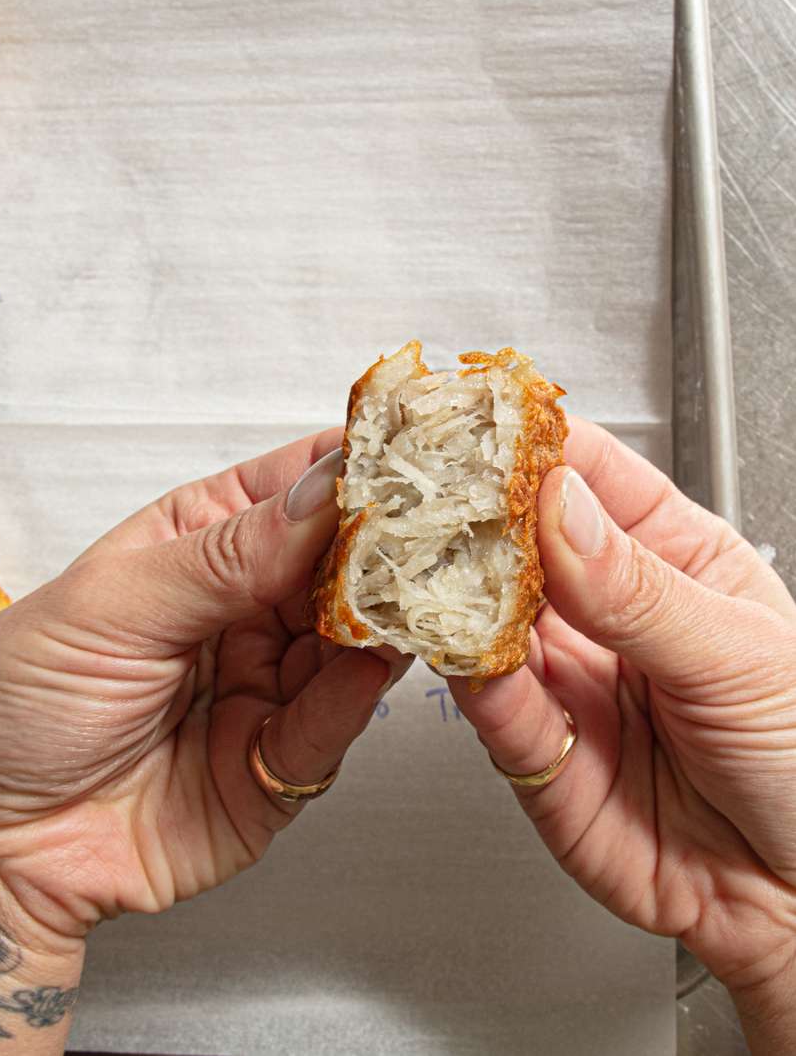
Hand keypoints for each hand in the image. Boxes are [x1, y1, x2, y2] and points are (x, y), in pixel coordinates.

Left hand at [0, 428, 405, 938]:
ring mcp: (258, 689)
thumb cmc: (14, 697)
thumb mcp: (113, 604)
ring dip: (385, 619)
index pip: (291, 491)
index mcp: (192, 546)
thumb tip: (329, 488)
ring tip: (423, 589)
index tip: (414, 449)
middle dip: (387, 547)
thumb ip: (227, 555)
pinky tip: (373, 664)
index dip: (352, 469)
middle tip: (441, 524)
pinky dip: (354, 697)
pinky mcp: (271, 771)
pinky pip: (328, 727)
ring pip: (349, 644)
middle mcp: (236, 611)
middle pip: (337, 567)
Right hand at [450, 418, 795, 1050]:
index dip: (528, 443)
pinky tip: (455, 645)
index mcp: (669, 557)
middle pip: (516, 540)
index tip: (478, 420)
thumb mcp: (741, 657)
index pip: (585, 475)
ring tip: (426, 562)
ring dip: (450, 588)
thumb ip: (639, 589)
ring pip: (485, 615)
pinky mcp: (533, 749)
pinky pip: (486, 700)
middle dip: (468, 512)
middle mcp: (603, 610)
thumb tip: (559, 507)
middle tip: (427, 490)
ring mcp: (565, 676)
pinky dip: (462, 671)